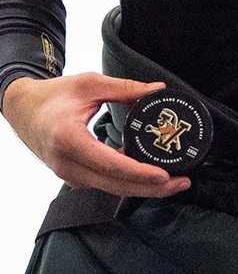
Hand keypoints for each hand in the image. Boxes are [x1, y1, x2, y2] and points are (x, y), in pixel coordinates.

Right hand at [2, 74, 192, 197]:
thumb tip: (158, 90)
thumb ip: (125, 88)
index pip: (110, 164)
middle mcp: (67, 164)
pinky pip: (104, 184)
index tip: (164, 175)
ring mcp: (68, 174)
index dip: (139, 173)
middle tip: (181, 183)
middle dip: (151, 189)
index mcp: (70, 140)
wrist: (21, 109)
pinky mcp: (72, 176)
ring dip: (142, 188)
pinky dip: (127, 182)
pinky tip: (148, 176)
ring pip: (110, 189)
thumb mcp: (89, 84)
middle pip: (114, 186)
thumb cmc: (52, 95)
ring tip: (173, 182)